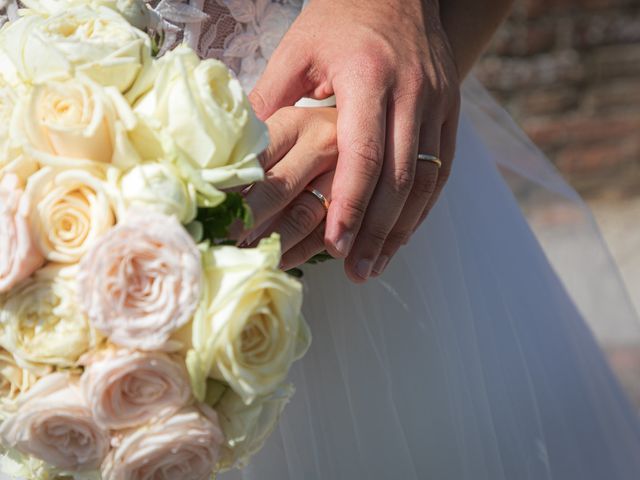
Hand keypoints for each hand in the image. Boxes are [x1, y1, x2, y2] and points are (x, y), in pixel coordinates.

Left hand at [250, 0, 460, 281]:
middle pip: (398, 176)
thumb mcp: (297, 49)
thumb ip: (271, 100)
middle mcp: (410, 93)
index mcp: (367, 76)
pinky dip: (422, 206)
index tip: (335, 246)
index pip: (363, 153)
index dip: (349, 204)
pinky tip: (403, 233)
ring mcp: (436, 102)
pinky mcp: (450, 110)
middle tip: (358, 272)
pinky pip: (441, 167)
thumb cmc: (342, 17)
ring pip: (425, 178)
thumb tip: (239, 153)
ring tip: (378, 265)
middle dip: (377, 230)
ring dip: (402, 227)